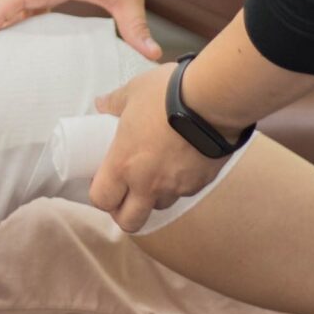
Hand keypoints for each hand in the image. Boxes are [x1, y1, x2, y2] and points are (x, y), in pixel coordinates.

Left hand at [88, 64, 228, 233]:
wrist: (213, 100)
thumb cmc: (166, 95)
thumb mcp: (134, 91)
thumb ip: (114, 102)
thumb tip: (101, 104)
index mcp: (123, 164)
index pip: (102, 200)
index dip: (100, 196)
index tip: (103, 183)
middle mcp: (148, 184)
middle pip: (130, 221)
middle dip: (125, 213)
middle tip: (125, 193)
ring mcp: (176, 186)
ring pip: (160, 205)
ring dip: (154, 195)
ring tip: (156, 171)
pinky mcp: (200, 182)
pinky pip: (185, 191)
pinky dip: (180, 182)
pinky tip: (182, 161)